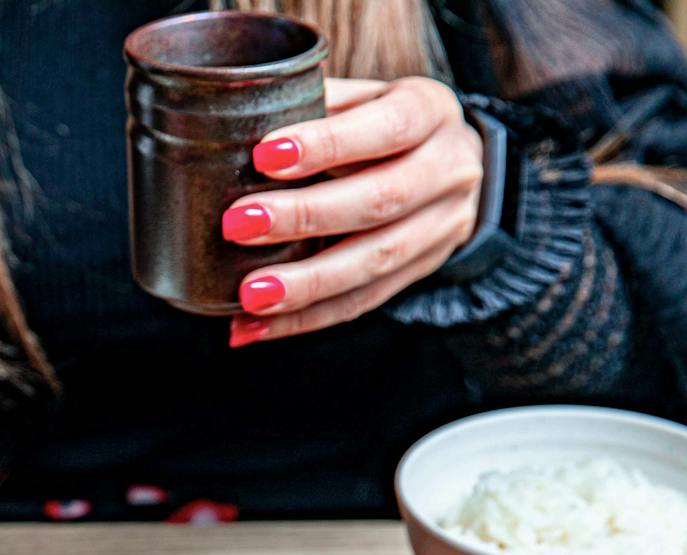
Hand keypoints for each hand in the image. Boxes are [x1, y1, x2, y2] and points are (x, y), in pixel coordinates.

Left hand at [221, 77, 483, 346]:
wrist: (449, 162)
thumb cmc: (380, 122)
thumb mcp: (361, 96)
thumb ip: (314, 103)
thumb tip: (238, 108)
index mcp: (431, 111)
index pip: (387, 127)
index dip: (328, 144)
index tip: (264, 155)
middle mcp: (449, 170)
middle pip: (380, 200)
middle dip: (305, 217)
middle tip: (239, 226)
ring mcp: (440, 228)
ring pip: (374, 262)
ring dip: (305, 284)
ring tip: (249, 295)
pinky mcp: (419, 273)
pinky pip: (360, 303)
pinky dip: (302, 320)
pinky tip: (253, 327)